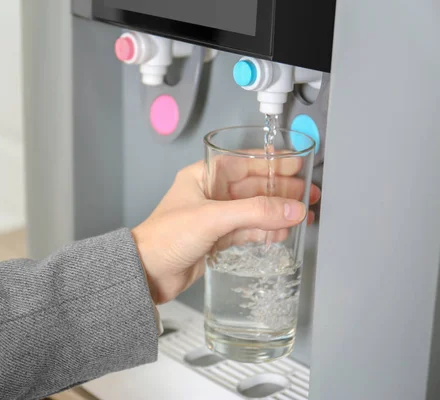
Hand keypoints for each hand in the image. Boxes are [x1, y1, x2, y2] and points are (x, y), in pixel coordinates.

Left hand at [132, 159, 319, 303]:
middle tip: (307, 193)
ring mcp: (214, 217)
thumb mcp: (212, 218)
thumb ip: (255, 212)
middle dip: (281, 189)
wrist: (147, 272)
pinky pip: (248, 230)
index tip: (296, 163)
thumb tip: (291, 208)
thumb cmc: (163, 238)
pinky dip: (265, 230)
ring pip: (253, 209)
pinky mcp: (217, 239)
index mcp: (203, 176)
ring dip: (277, 211)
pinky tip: (281, 232)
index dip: (272, 162)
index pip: (244, 162)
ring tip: (301, 214)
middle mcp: (209, 194)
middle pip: (253, 186)